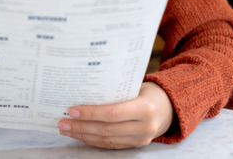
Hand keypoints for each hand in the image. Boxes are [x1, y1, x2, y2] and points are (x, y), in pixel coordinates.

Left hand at [58, 82, 174, 148]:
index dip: (91, 113)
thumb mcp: (136, 87)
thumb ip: (116, 92)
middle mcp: (144, 126)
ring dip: (83, 135)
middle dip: (81, 127)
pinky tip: (81, 135)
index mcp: (145, 107)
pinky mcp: (136, 146)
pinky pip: (111, 145)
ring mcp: (141, 139)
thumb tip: (83, 92)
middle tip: (62, 123)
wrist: (170, 108)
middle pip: (107, 129)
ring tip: (66, 129)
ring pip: (106, 140)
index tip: (71, 110)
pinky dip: (93, 141)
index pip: (113, 113)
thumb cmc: (149, 92)